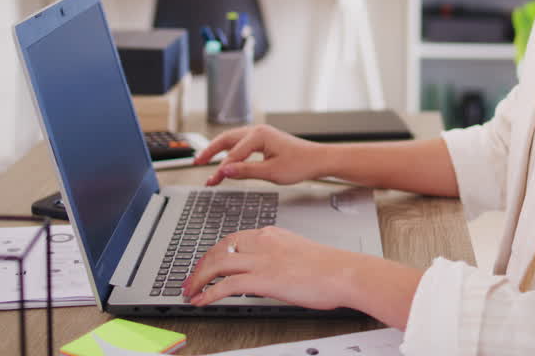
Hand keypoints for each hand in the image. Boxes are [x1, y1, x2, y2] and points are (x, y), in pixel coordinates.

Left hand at [181, 226, 365, 309]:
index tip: (206, 263)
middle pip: (219, 249)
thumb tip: (270, 271)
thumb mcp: (299, 253)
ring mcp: (261, 260)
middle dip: (200, 265)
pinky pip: (226, 284)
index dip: (213, 252)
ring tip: (189, 291)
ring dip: (198, 279)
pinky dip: (209, 293)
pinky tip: (202, 301)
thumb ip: (280, 257)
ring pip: (217, 264)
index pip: (232, 239)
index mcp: (271, 234)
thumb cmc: (330, 267)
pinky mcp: (263, 279)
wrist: (344, 272)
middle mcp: (262, 242)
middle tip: (190, 280)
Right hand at [193, 124, 327, 185]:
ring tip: (206, 161)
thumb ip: (246, 171)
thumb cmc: (300, 164)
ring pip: (233, 140)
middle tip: (197, 162)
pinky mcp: (265, 141)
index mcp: (259, 136)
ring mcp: (261, 134)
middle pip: (227, 139)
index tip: (212, 181)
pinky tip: (226, 160)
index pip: (233, 154)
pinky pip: (241, 144)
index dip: (221, 169)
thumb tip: (225, 171)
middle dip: (210, 151)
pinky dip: (231, 152)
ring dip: (219, 151)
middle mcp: (258, 131)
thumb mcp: (271, 172)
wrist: (318, 160)